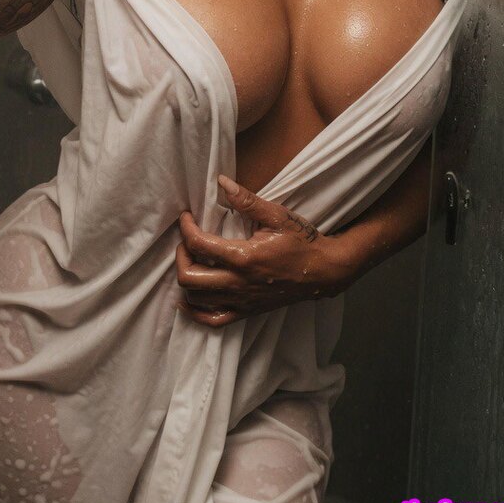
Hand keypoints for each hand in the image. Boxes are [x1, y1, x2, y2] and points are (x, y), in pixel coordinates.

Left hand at [174, 174, 358, 327]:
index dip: (185, 227)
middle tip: (188, 240)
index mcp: (243, 257)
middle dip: (181, 255)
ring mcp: (241, 301)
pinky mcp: (246, 312)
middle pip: (189, 277)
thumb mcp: (277, 215)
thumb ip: (246, 200)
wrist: (323, 271)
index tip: (186, 216)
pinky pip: (212, 320)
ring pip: (196, 299)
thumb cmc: (301, 242)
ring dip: (187, 278)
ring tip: (192, 261)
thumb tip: (221, 182)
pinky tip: (188, 299)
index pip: (198, 244)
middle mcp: (238, 283)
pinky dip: (195, 311)